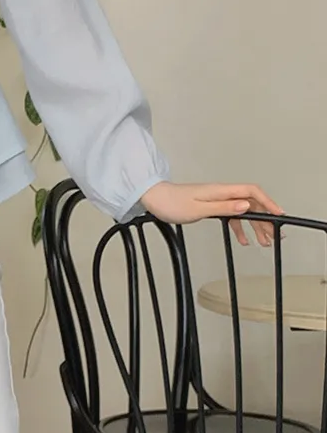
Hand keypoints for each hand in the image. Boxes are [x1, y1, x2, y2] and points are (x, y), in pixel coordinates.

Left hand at [140, 181, 282, 246]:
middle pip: (251, 204)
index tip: (279, 215)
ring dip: (254, 226)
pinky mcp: (211, 206)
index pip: (252, 193)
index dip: (268, 202)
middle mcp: (222, 193)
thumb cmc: (171, 203)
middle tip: (275, 235)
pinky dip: (239, 228)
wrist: (154, 199)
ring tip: (264, 241)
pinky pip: (231, 216)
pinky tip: (243, 240)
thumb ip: (223, 208)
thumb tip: (245, 206)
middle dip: (265, 219)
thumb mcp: (198, 209)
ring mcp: (217, 200)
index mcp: (221, 191)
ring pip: (243, 212)